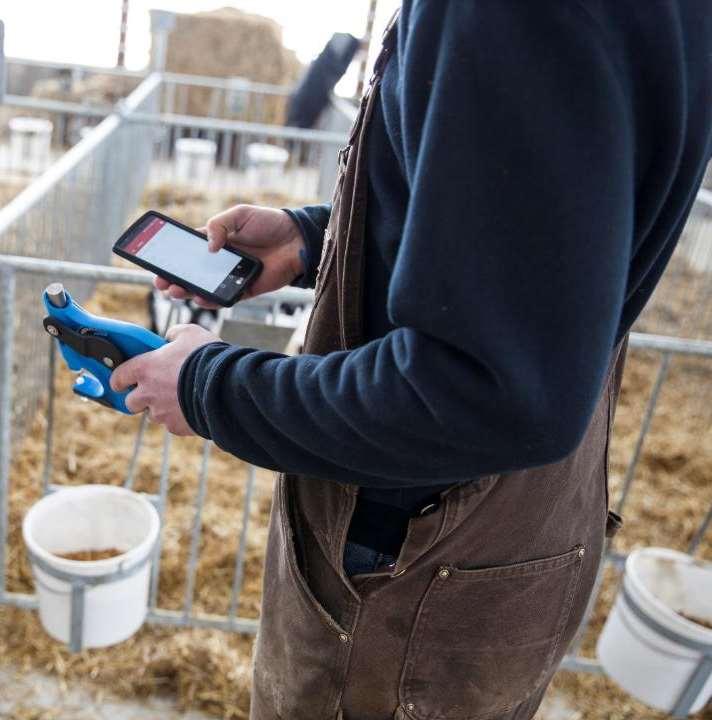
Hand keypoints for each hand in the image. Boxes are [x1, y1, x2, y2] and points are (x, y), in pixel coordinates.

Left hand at [110, 324, 219, 434]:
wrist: (225, 385)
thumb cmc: (206, 356)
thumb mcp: (190, 333)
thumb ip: (174, 334)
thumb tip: (170, 337)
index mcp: (145, 369)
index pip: (118, 378)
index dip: (121, 379)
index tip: (124, 380)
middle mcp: (147, 393)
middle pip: (131, 403)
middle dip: (141, 398)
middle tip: (157, 390)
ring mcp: (161, 413)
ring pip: (154, 414)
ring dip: (162, 408)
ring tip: (182, 398)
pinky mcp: (176, 427)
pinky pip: (173, 424)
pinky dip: (180, 418)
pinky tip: (194, 407)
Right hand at [154, 205, 305, 308]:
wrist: (297, 239)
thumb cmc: (270, 223)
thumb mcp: (240, 214)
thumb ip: (219, 225)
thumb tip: (207, 247)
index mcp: (216, 242)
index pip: (187, 252)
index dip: (170, 258)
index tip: (154, 263)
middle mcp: (220, 262)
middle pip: (190, 273)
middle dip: (172, 279)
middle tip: (161, 283)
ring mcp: (232, 277)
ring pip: (204, 289)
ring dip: (187, 292)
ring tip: (175, 291)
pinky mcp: (246, 289)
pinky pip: (225, 298)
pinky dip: (211, 300)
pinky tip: (200, 298)